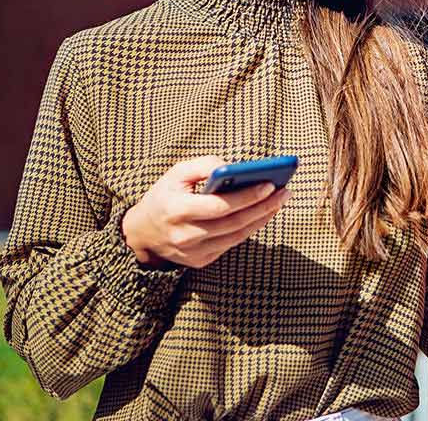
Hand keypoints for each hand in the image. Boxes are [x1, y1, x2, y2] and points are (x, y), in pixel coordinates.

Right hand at [122, 156, 290, 268]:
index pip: (219, 206)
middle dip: (263, 206)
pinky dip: (250, 228)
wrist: (142, 233)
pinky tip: (264, 213)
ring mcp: (194, 252)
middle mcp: (185, 235)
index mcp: (176, 211)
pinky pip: (232, 243)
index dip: (246, 196)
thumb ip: (203, 165)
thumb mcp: (176, 173)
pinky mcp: (201, 261)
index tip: (269, 184)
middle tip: (285, 191)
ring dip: (263, 218)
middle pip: (234, 222)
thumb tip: (233, 166)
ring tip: (280, 200)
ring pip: (237, 236)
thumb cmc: (164, 196)